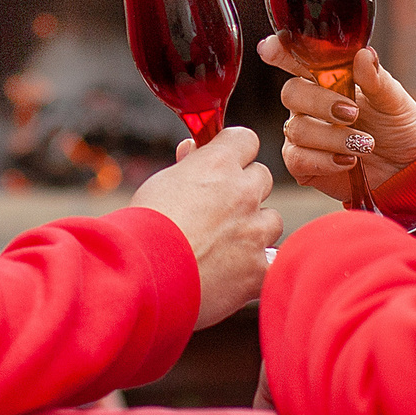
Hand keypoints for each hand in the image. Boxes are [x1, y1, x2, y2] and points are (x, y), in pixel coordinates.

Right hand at [131, 125, 282, 329]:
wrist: (141, 274)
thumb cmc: (144, 227)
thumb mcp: (161, 183)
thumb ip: (187, 166)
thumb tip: (193, 150)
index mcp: (217, 165)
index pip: (246, 139)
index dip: (235, 152)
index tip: (226, 165)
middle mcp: (242, 192)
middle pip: (262, 177)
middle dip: (245, 190)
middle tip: (220, 208)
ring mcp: (254, 231)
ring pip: (272, 220)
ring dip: (255, 228)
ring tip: (224, 245)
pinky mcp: (259, 268)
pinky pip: (274, 260)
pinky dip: (260, 265)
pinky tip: (240, 271)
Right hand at [264, 38, 415, 204]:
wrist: (408, 167)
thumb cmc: (398, 126)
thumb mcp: (393, 99)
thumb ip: (376, 78)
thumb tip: (363, 54)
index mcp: (327, 79)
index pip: (297, 60)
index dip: (280, 52)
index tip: (270, 47)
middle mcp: (309, 104)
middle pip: (291, 93)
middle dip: (321, 103)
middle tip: (353, 114)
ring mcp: (304, 134)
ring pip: (297, 129)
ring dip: (333, 137)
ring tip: (364, 144)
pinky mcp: (303, 163)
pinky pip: (297, 158)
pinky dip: (325, 160)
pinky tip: (349, 161)